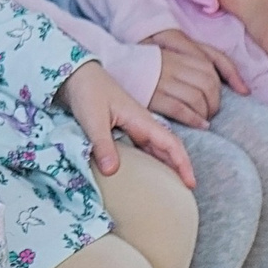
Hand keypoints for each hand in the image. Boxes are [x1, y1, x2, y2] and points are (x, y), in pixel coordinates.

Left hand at [58, 60, 195, 186]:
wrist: (77, 74)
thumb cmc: (87, 91)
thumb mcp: (93, 119)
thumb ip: (102, 144)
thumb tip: (112, 172)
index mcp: (141, 120)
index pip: (171, 143)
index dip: (183, 163)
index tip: (190, 183)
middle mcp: (141, 124)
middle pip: (167, 149)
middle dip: (178, 169)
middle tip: (183, 193)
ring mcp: (133, 126)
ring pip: (154, 149)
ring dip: (164, 166)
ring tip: (168, 188)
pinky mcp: (122, 128)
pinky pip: (140, 148)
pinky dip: (147, 162)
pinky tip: (143, 174)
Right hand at [143, 28, 241, 127]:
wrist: (109, 65)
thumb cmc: (145, 65)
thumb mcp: (172, 55)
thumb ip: (202, 63)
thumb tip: (242, 87)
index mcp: (178, 52)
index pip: (213, 65)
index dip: (227, 82)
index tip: (224, 95)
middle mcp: (172, 64)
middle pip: (208, 83)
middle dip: (215, 101)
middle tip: (211, 112)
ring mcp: (162, 79)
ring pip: (197, 97)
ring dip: (206, 112)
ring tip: (205, 120)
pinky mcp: (151, 95)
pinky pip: (180, 108)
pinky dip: (194, 118)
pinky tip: (200, 125)